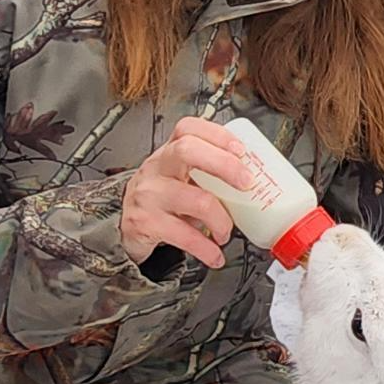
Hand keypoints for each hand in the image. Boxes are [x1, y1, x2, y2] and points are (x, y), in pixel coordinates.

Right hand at [119, 117, 253, 268]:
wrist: (127, 226)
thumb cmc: (163, 198)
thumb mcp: (179, 177)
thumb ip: (208, 173)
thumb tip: (256, 180)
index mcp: (169, 152)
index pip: (188, 128)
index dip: (217, 135)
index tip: (241, 150)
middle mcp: (157, 168)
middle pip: (188, 151)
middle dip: (225, 165)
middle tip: (246, 184)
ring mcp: (149, 194)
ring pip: (196, 200)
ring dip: (222, 221)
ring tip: (225, 232)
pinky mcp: (146, 222)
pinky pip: (185, 236)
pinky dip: (207, 250)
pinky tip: (214, 255)